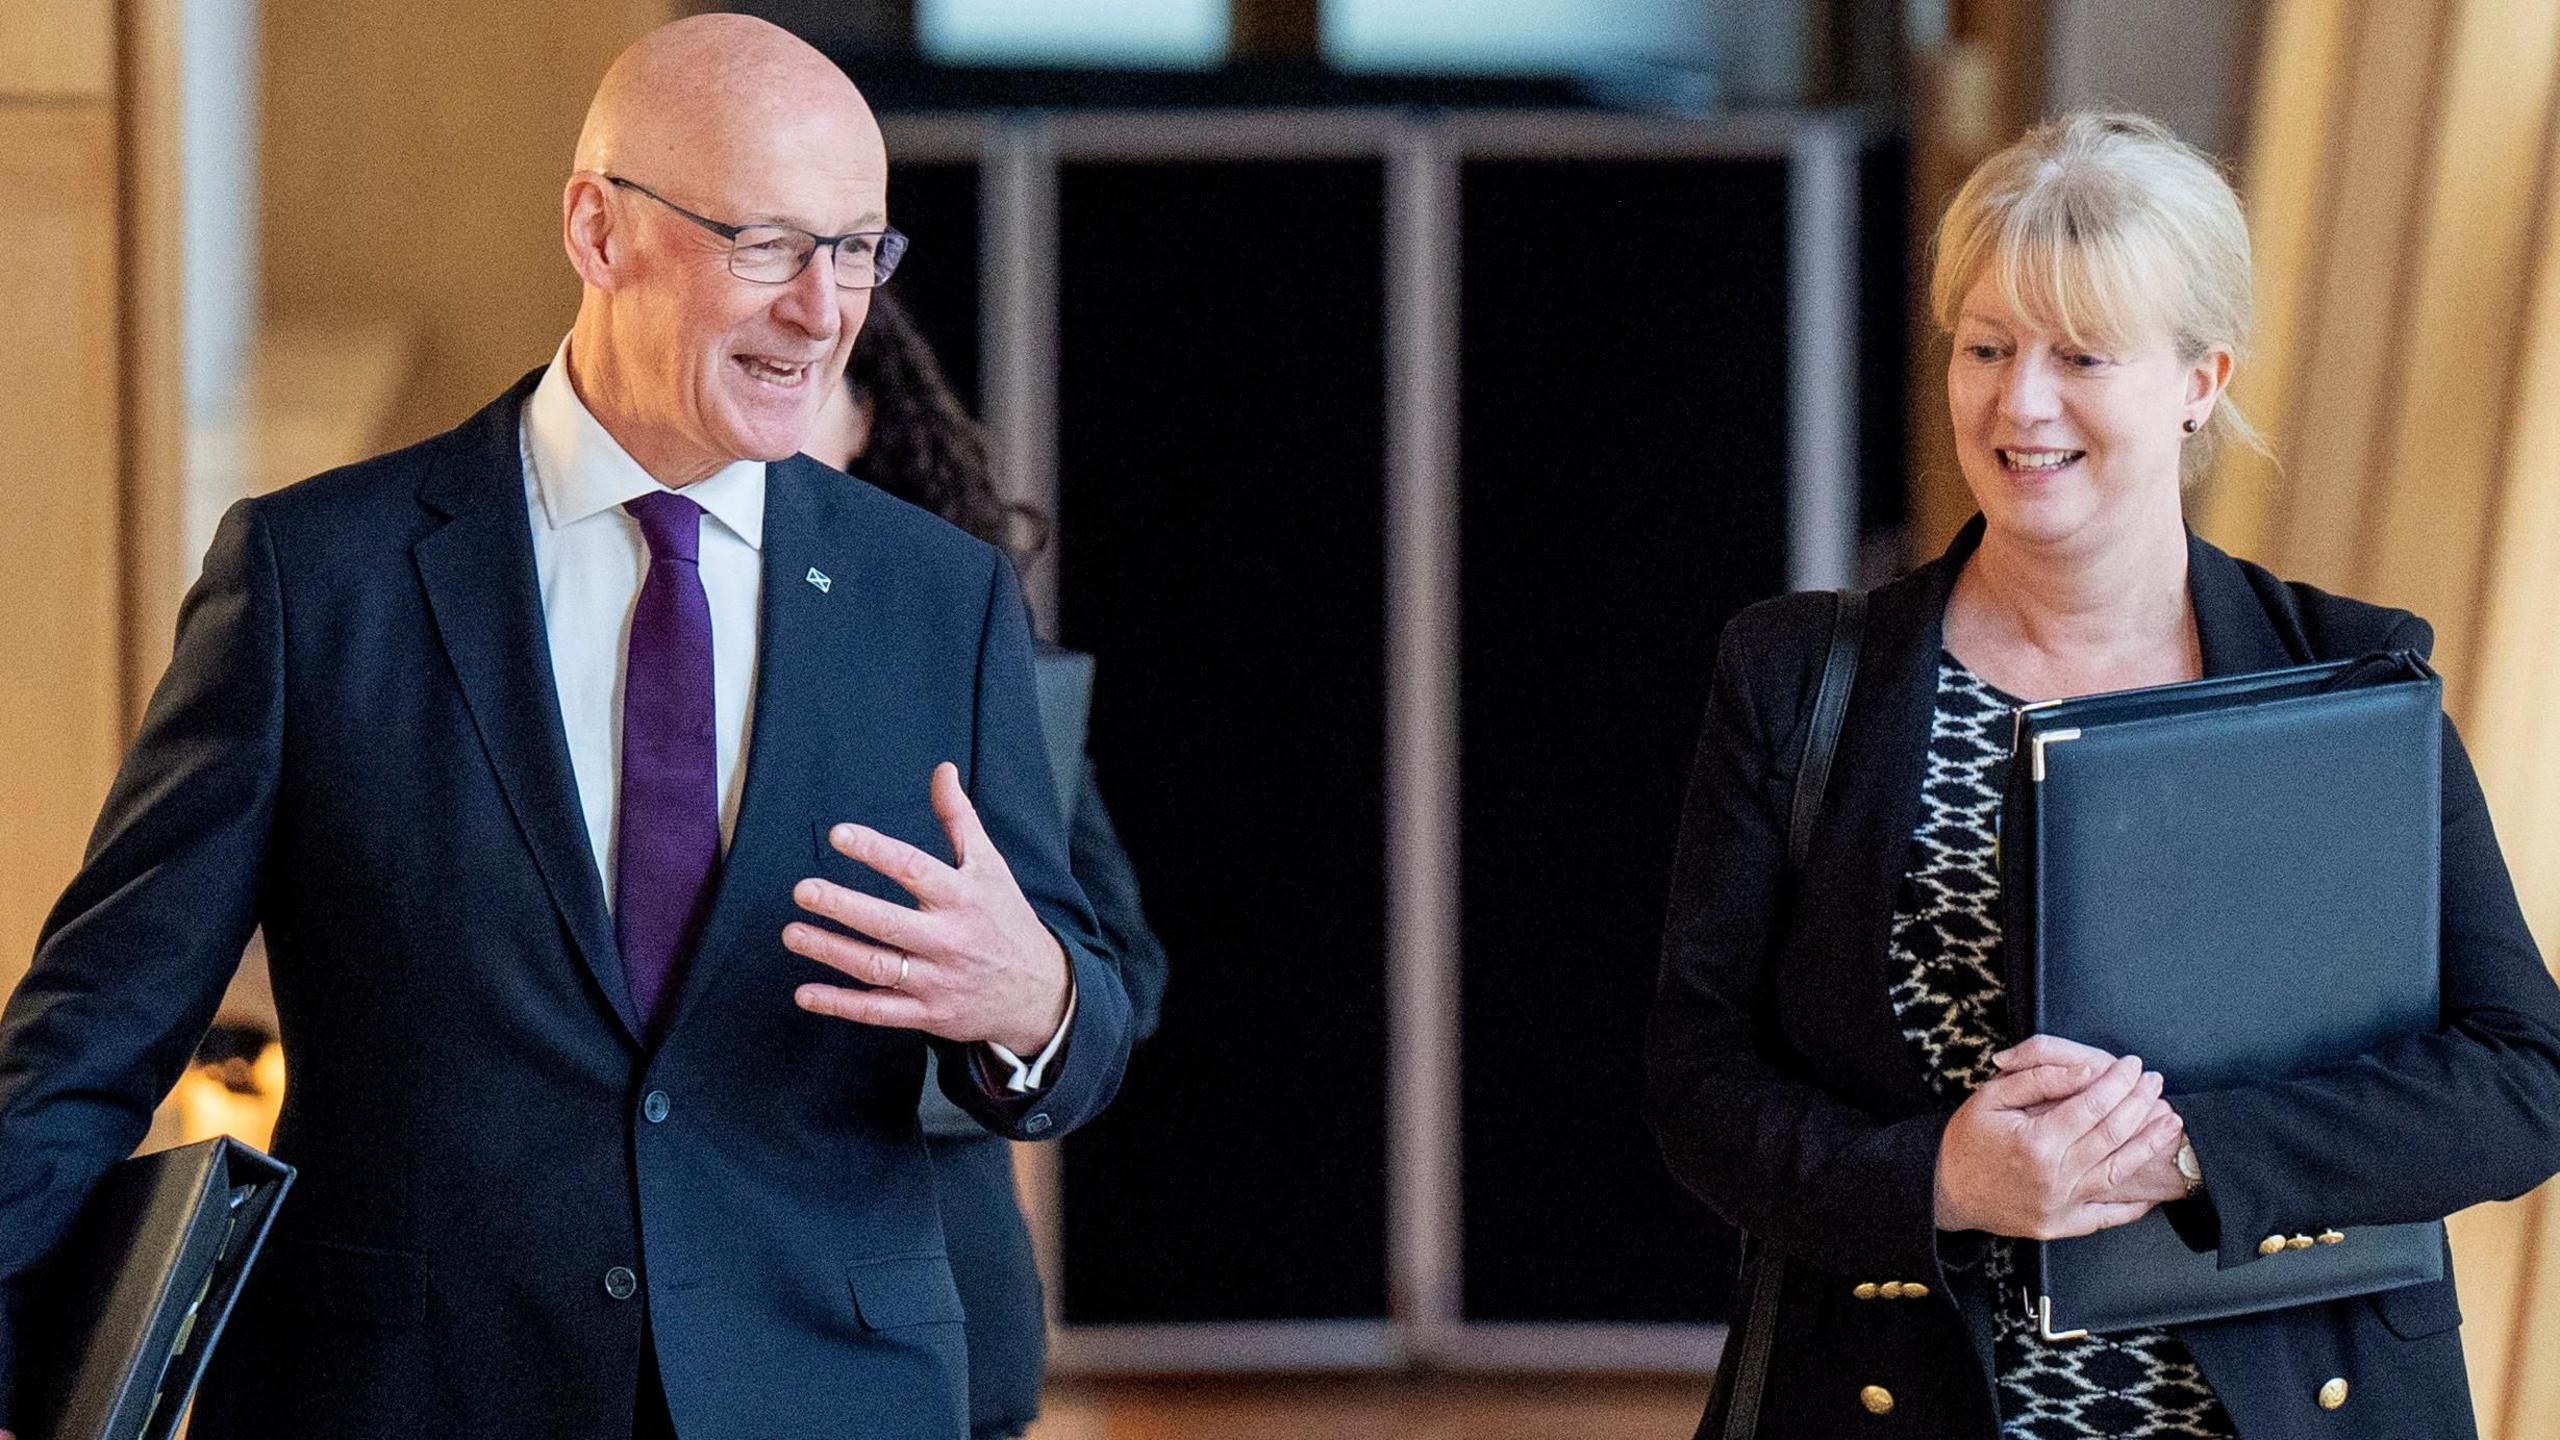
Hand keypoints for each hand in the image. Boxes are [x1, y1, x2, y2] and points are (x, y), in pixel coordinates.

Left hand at [784, 762, 1071, 1054]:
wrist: (1040, 991)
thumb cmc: (1006, 918)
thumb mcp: (990, 866)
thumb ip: (959, 818)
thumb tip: (942, 770)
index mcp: (962, 897)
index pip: (914, 869)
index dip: (876, 850)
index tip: (840, 834)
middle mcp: (948, 938)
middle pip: (888, 922)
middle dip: (843, 906)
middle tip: (802, 890)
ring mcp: (937, 979)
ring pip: (877, 967)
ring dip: (831, 951)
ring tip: (792, 933)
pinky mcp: (928, 1013)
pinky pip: (878, 1011)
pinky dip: (841, 1004)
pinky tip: (804, 993)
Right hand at [1934, 1046, 2183, 1238]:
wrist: (1946, 1192)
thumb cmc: (1966, 1142)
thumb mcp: (1990, 1097)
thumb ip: (2038, 1079)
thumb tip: (2084, 1071)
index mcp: (2035, 1143)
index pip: (2092, 1105)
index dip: (2117, 1082)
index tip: (2132, 1064)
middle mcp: (2054, 1177)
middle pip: (2112, 1135)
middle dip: (2139, 1103)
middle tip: (2154, 1082)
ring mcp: (2061, 1205)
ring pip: (2117, 1170)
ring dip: (2149, 1144)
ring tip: (2170, 1121)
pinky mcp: (2063, 1225)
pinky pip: (2108, 1216)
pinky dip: (2134, 1202)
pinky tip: (2153, 1185)